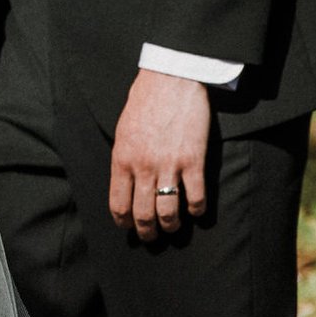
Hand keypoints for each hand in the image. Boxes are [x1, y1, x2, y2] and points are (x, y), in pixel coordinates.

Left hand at [108, 68, 211, 238]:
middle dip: (147, 232)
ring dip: (171, 226)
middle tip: (152, 237)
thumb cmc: (144, 103)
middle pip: (143, 214)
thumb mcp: (123, 131)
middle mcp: (143, 166)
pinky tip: (196, 211)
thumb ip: (125, 159)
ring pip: (168, 212)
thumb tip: (126, 185)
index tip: (128, 227)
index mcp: (122, 159)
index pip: (118, 203)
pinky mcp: (193, 160)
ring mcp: (169, 165)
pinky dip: (197, 210)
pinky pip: (196, 198)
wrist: (170, 79)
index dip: (123, 221)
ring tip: (173, 228)